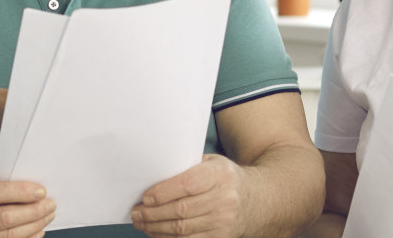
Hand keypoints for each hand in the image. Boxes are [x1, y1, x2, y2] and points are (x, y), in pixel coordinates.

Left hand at [130, 154, 244, 237]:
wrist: (256, 198)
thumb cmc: (223, 178)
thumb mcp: (211, 163)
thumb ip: (187, 165)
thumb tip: (151, 174)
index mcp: (220, 174)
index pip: (187, 184)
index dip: (162, 192)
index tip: (145, 197)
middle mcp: (225, 198)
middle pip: (181, 210)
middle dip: (152, 213)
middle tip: (136, 212)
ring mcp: (224, 220)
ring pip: (182, 229)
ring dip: (156, 228)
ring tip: (141, 223)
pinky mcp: (221, 237)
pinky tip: (156, 233)